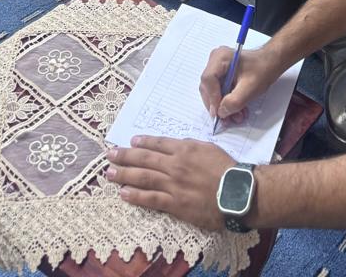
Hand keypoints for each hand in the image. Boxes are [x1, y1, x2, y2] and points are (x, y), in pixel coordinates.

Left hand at [106, 137, 233, 231]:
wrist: (237, 192)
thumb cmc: (226, 169)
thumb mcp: (209, 149)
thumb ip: (191, 147)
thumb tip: (177, 146)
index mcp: (185, 149)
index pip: (158, 144)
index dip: (143, 142)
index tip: (131, 141)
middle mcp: (175, 164)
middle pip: (145, 158)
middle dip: (125, 156)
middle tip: (110, 154)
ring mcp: (173, 184)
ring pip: (143, 177)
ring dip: (124, 174)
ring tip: (109, 173)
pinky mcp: (174, 204)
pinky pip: (150, 199)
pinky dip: (135, 196)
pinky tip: (123, 194)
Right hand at [199, 45, 278, 124]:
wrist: (271, 63)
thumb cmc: (262, 69)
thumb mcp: (249, 88)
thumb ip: (234, 102)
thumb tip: (221, 112)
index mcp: (220, 57)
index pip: (208, 80)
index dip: (212, 98)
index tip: (220, 112)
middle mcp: (216, 60)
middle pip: (207, 87)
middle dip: (218, 105)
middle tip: (228, 118)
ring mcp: (218, 67)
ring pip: (212, 92)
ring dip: (223, 106)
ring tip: (237, 115)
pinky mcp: (221, 74)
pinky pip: (218, 91)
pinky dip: (226, 101)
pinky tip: (237, 109)